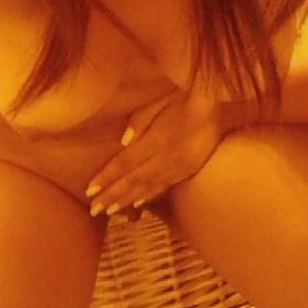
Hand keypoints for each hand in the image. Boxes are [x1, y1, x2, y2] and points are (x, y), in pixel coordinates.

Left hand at [84, 89, 224, 221]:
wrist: (218, 104)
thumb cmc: (184, 96)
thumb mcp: (159, 101)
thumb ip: (140, 121)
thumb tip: (124, 142)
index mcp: (157, 139)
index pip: (125, 163)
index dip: (106, 178)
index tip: (89, 191)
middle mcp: (167, 157)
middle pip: (133, 180)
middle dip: (112, 196)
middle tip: (94, 210)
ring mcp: (180, 166)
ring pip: (149, 187)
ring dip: (127, 200)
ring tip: (110, 211)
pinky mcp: (190, 169)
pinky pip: (165, 186)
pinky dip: (149, 196)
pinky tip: (137, 204)